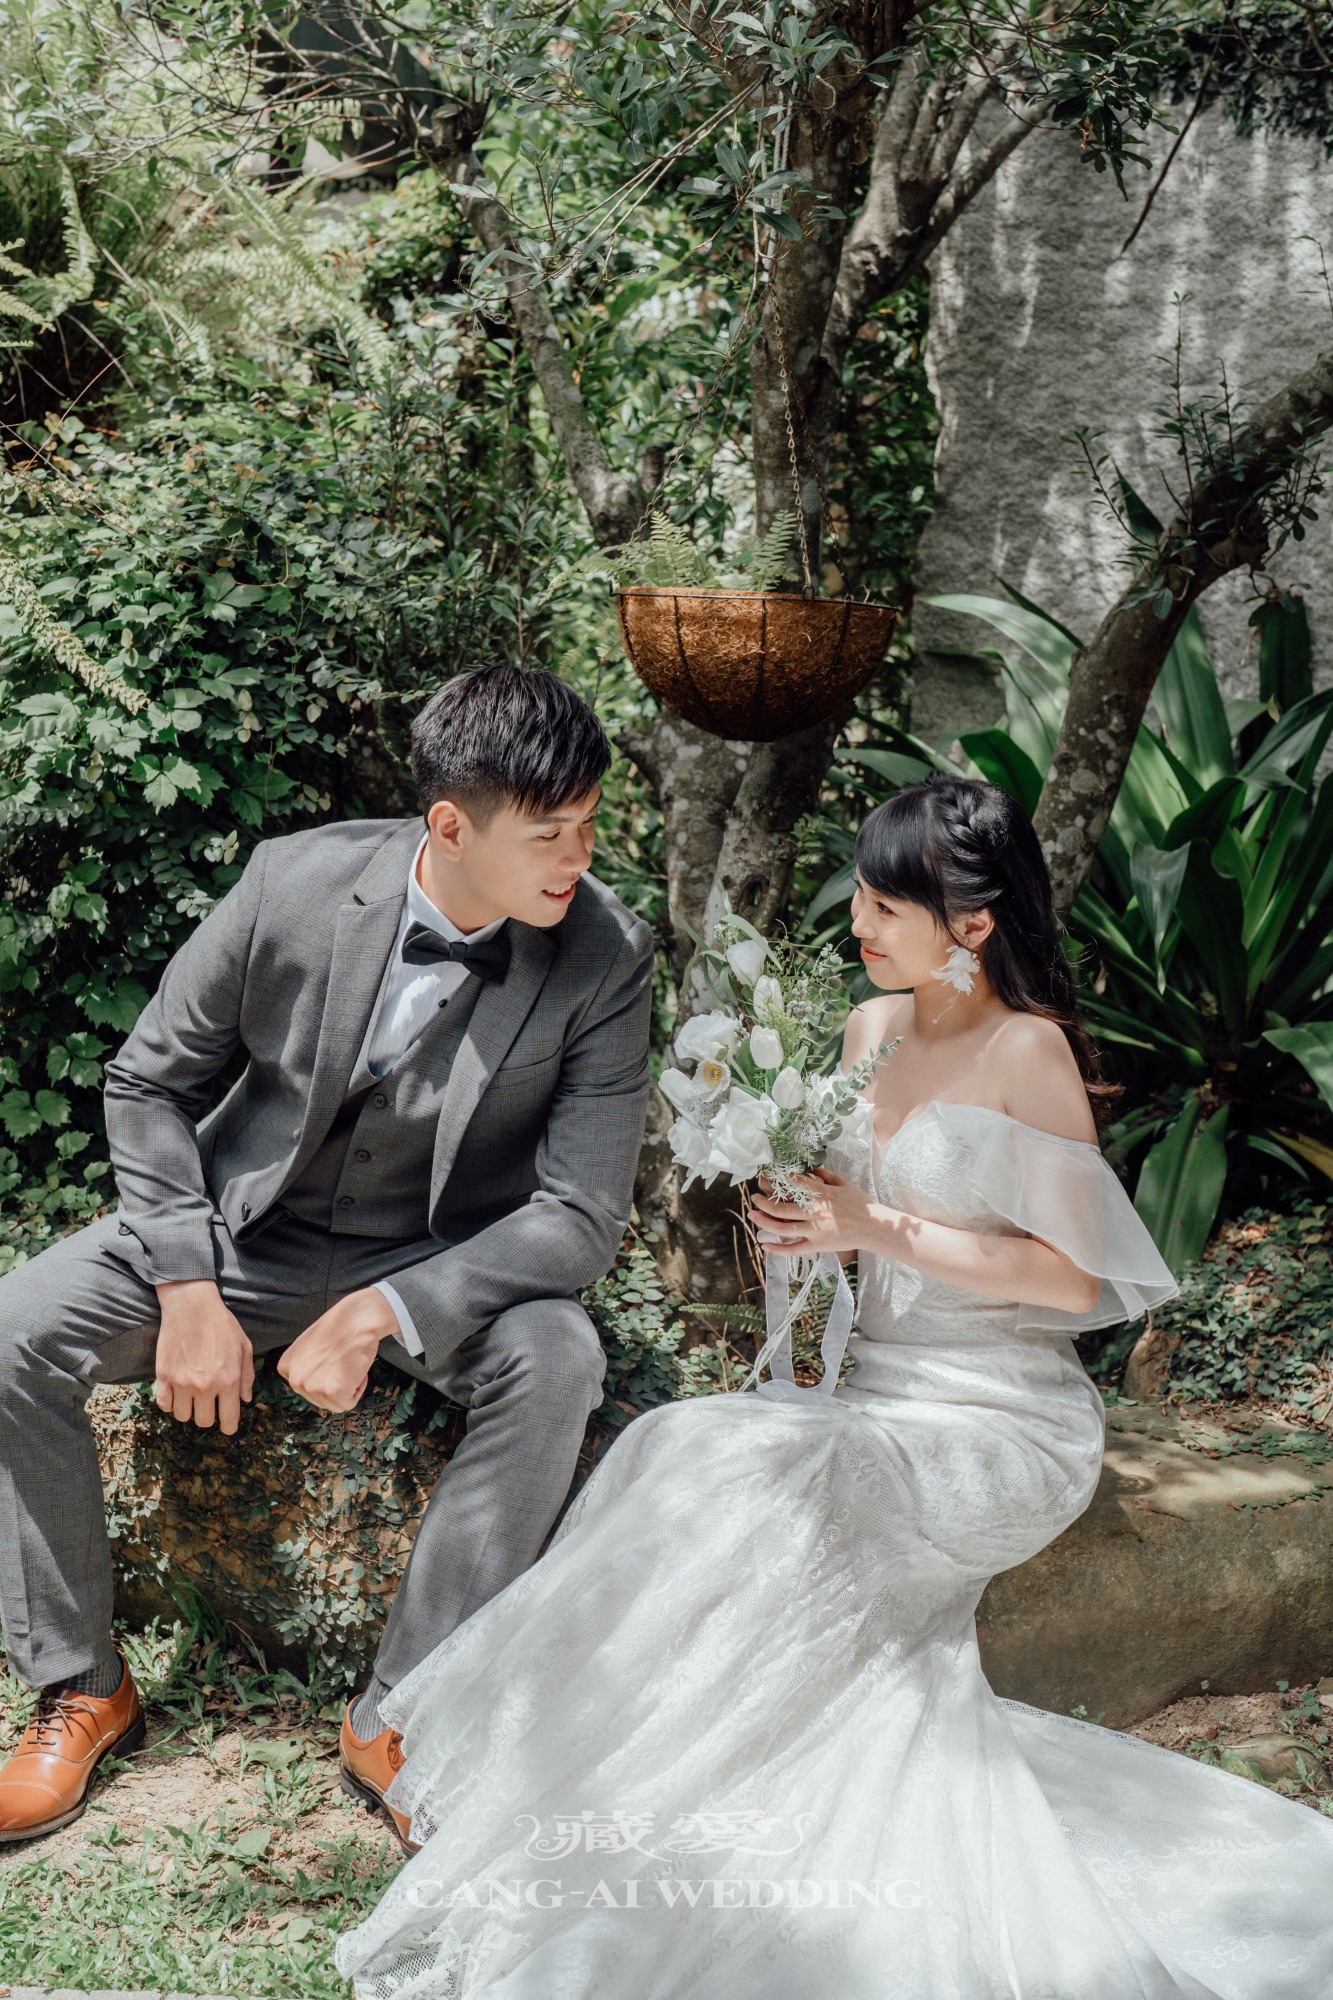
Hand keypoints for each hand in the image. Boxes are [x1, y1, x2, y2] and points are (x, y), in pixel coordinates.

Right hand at [155, 1281, 254, 1432]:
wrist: (191, 1306)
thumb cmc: (221, 1324)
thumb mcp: (244, 1347)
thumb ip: (247, 1375)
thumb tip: (245, 1399)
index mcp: (228, 1380)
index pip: (228, 1420)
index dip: (228, 1427)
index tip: (227, 1426)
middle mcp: (205, 1386)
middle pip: (204, 1421)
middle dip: (208, 1416)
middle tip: (208, 1404)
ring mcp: (182, 1383)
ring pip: (182, 1416)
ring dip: (188, 1410)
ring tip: (191, 1397)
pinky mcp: (163, 1377)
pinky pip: (164, 1405)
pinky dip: (170, 1403)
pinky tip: (176, 1393)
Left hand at [277, 1287, 399, 1412]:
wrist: (356, 1320)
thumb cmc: (339, 1328)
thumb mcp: (308, 1347)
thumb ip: (306, 1368)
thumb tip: (316, 1385)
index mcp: (286, 1368)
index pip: (308, 1388)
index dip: (326, 1375)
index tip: (332, 1358)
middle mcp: (294, 1380)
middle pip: (320, 1400)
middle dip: (336, 1385)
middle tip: (344, 1361)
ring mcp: (311, 1387)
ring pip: (336, 1404)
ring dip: (348, 1388)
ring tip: (349, 1364)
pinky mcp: (332, 1392)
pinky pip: (350, 1402)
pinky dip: (358, 1388)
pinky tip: (355, 1368)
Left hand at [749, 1167, 871, 1256]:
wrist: (874, 1227)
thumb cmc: (860, 1203)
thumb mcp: (843, 1183)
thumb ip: (824, 1174)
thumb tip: (808, 1168)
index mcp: (821, 1194)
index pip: (792, 1184)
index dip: (775, 1180)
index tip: (765, 1178)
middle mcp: (814, 1212)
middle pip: (780, 1208)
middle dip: (763, 1202)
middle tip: (754, 1197)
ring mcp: (815, 1231)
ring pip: (782, 1228)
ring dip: (763, 1222)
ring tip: (753, 1215)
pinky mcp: (818, 1246)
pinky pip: (794, 1249)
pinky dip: (778, 1249)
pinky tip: (765, 1246)